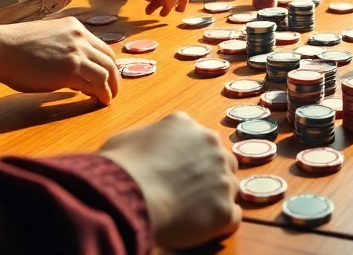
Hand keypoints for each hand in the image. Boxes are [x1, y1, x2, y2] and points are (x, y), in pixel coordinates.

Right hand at [0, 17, 120, 103]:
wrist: (0, 49)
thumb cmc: (15, 48)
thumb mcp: (47, 38)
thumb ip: (64, 48)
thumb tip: (73, 69)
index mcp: (74, 27)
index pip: (102, 46)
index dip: (107, 63)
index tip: (106, 76)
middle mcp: (80, 37)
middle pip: (109, 59)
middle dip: (114, 76)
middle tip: (113, 90)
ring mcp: (77, 52)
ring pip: (107, 72)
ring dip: (111, 88)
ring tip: (108, 98)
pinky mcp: (71, 70)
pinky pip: (97, 83)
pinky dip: (102, 94)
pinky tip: (100, 101)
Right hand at [99, 112, 241, 248]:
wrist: (131, 196)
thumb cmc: (119, 167)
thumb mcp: (124, 140)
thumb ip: (143, 141)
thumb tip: (140, 152)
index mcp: (185, 125)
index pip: (198, 139)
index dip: (189, 158)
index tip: (178, 172)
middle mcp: (210, 145)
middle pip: (222, 160)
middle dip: (210, 175)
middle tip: (189, 192)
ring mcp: (222, 177)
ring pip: (230, 188)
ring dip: (216, 198)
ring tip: (192, 212)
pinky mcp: (225, 209)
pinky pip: (232, 217)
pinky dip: (219, 224)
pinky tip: (201, 227)